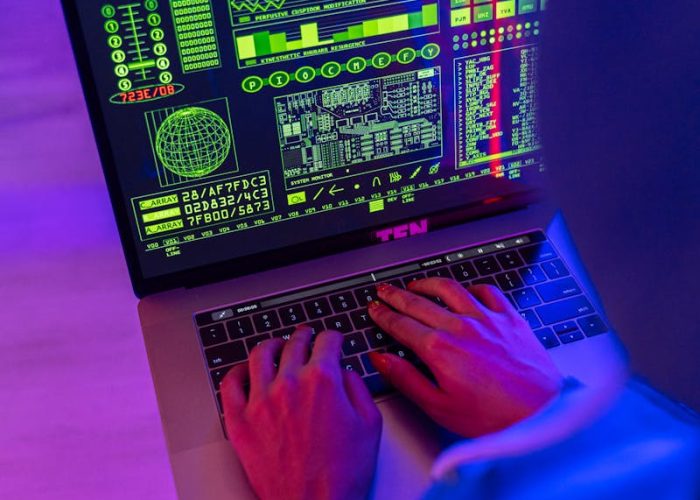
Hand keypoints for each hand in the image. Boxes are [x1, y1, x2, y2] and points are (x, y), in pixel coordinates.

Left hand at [221, 328, 381, 499]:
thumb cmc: (342, 475)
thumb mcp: (370, 424)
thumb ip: (358, 387)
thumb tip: (345, 372)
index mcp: (322, 381)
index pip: (326, 341)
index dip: (333, 337)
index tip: (333, 340)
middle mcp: (289, 384)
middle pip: (294, 344)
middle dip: (305, 336)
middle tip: (307, 337)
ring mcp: (260, 402)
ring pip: (260, 355)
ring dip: (272, 345)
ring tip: (276, 346)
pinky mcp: (239, 422)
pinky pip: (230, 384)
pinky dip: (238, 371)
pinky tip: (246, 371)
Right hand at [368, 279, 561, 436]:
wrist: (540, 415)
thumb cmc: (492, 418)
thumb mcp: (438, 406)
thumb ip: (405, 379)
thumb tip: (382, 359)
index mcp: (439, 349)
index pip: (401, 324)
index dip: (384, 315)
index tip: (375, 309)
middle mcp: (461, 327)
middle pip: (419, 302)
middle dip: (397, 295)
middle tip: (385, 290)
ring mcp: (487, 319)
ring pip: (451, 289)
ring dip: (428, 283)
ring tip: (416, 284)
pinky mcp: (509, 319)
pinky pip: (487, 291)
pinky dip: (471, 287)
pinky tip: (466, 291)